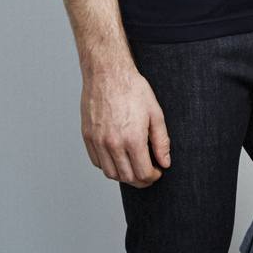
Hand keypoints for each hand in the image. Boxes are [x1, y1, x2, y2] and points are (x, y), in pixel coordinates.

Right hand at [80, 63, 170, 187]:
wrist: (108, 73)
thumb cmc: (132, 88)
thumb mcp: (155, 113)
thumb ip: (161, 141)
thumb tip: (165, 163)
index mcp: (132, 139)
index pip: (143, 174)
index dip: (153, 177)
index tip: (157, 171)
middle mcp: (112, 144)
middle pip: (127, 177)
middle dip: (141, 179)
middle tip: (148, 171)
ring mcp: (97, 141)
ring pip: (110, 173)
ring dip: (124, 175)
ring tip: (134, 166)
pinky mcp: (88, 137)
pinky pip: (97, 162)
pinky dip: (108, 165)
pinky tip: (118, 157)